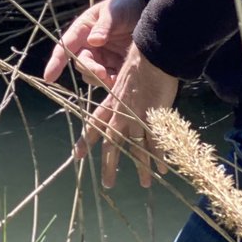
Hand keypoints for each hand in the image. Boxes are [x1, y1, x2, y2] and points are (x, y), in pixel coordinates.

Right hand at [43, 0, 144, 87]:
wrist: (145, 9)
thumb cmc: (124, 6)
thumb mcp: (114, 12)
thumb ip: (104, 26)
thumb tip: (93, 41)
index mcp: (82, 30)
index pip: (64, 47)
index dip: (56, 63)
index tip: (49, 77)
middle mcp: (88, 46)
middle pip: (81, 64)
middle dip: (90, 70)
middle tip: (103, 74)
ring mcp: (101, 57)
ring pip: (93, 75)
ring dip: (101, 80)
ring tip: (115, 79)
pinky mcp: (115, 66)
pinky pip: (109, 80)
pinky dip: (113, 83)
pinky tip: (122, 81)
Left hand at [74, 43, 177, 188]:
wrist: (152, 56)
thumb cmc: (139, 61)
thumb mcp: (123, 78)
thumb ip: (122, 92)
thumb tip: (124, 98)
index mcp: (111, 103)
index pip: (94, 125)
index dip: (85, 141)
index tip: (77, 156)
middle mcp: (121, 114)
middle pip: (112, 145)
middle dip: (110, 166)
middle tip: (108, 184)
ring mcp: (137, 118)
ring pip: (137, 149)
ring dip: (141, 168)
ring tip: (145, 184)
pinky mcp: (154, 119)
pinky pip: (157, 144)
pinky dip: (160, 158)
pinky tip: (164, 170)